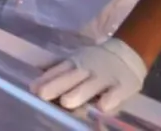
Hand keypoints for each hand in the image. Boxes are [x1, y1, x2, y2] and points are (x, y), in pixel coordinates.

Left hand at [30, 38, 146, 112]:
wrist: (127, 54)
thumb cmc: (94, 61)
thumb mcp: (74, 59)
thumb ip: (56, 65)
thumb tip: (35, 67)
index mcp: (74, 63)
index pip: (58, 70)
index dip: (46, 79)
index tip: (33, 88)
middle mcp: (87, 69)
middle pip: (71, 77)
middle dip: (57, 86)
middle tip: (43, 95)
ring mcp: (105, 77)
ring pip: (91, 86)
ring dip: (79, 93)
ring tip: (66, 102)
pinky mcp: (123, 86)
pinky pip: (116, 93)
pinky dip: (110, 99)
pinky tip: (102, 107)